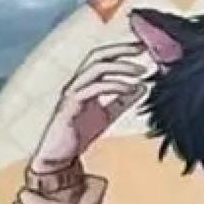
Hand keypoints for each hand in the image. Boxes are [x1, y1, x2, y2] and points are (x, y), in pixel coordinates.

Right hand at [30, 42, 148, 172]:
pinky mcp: (69, 106)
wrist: (59, 156)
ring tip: (140, 72)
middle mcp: (77, 83)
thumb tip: (142, 87)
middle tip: (143, 49)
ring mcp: (71, 92)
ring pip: (95, 68)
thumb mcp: (107, 115)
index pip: (103, 57)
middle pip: (97, 55)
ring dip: (120, 67)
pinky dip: (113, 86)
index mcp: (85, 82)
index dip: (122, 49)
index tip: (144, 46)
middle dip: (121, 50)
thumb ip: (122, 101)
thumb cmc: (79, 133)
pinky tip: (130, 89)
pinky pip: (92, 89)